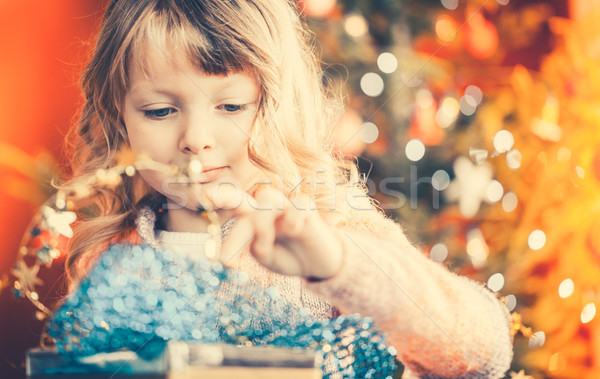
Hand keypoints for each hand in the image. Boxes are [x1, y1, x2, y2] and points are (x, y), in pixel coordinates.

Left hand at [219, 187, 343, 278]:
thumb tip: (259, 240)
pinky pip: (298, 205)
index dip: (220, 198)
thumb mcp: (268, 259)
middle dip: (227, 197)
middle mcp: (266, 210)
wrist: (318, 264)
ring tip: (264, 244)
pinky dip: (294, 217)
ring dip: (262, 221)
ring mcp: (286, 207)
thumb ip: (259, 248)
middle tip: (210, 198)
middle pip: (245, 198)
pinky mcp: (307, 210)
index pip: (233, 209)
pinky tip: (296, 229)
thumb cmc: (287, 256)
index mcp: (252, 219)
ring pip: (268, 198)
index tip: (203, 197)